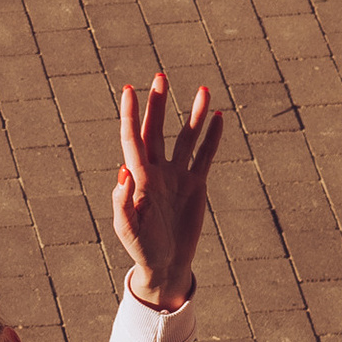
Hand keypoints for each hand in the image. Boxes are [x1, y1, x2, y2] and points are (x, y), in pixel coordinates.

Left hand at [112, 73, 222, 305]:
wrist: (165, 264)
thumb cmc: (142, 249)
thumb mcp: (128, 230)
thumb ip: (123, 204)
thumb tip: (122, 173)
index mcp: (139, 178)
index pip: (133, 139)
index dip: (131, 114)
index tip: (129, 90)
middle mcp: (157, 171)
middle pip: (157, 130)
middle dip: (158, 104)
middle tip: (160, 77)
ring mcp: (177, 176)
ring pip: (186, 138)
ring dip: (193, 115)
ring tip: (203, 90)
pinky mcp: (196, 185)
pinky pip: (205, 155)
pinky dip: (212, 137)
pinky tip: (218, 117)